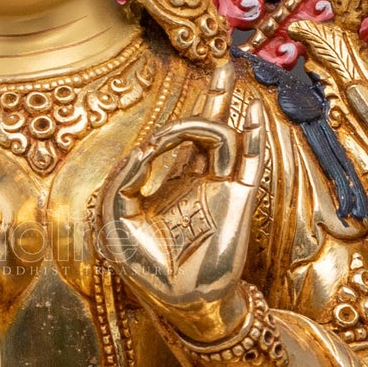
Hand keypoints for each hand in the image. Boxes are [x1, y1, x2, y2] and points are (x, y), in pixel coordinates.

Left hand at [102, 68, 264, 335]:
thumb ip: (121, 183)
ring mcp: (220, 188)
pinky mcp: (238, 201)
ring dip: (212, 115)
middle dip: (214, 96)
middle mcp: (196, 181)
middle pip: (207, 127)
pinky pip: (249, 162)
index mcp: (167, 184)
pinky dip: (252, 136)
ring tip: (206, 107)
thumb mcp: (115, 223)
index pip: (171, 142)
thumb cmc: (146, 268)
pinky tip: (252, 112)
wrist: (182, 303)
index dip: (163, 136)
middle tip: (221, 64)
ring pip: (224, 137)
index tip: (147, 156)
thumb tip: (145, 151)